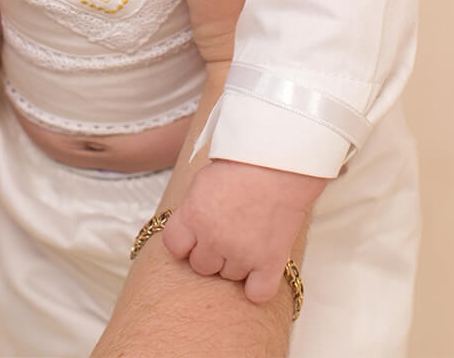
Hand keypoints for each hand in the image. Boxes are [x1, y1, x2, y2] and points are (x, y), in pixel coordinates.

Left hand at [162, 158, 326, 303]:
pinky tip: (259, 269)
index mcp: (193, 215)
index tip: (195, 235)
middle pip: (201, 265)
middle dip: (212, 251)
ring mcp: (242, 254)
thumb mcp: (203, 180)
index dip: (185, 241)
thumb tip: (190, 229)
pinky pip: (257, 293)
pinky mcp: (269, 262)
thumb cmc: (242, 164)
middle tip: (227, 231)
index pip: (174, 246)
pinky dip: (258, 286)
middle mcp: (214, 239)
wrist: (279, 162)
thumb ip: (193, 210)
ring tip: (249, 236)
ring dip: (236, 263)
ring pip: (229, 277)